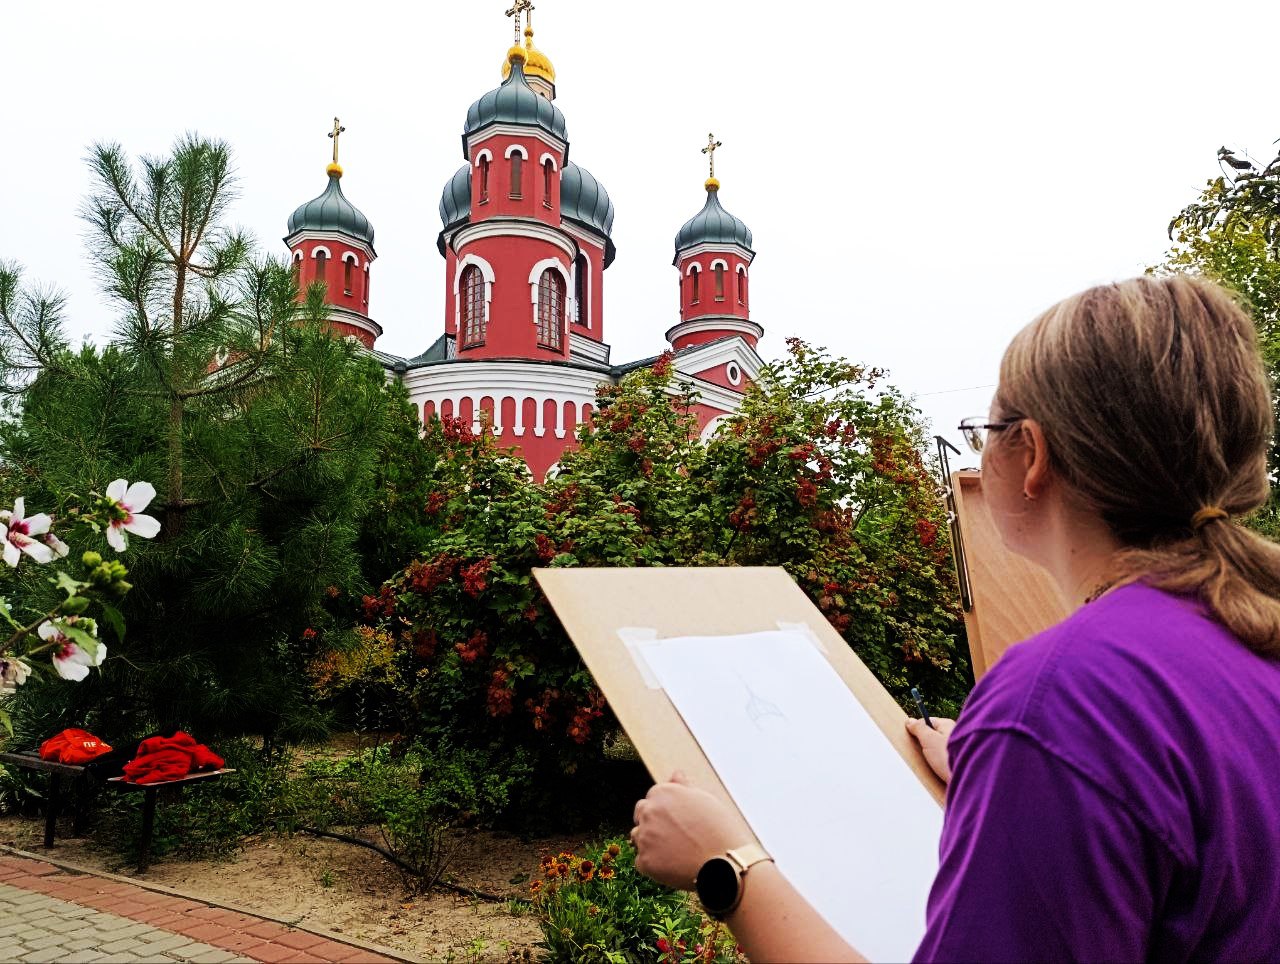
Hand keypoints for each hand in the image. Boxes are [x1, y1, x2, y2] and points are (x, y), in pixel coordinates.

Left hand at [631, 771, 754, 889]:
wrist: (725, 864)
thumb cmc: (719, 830)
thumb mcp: (705, 800)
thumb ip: (684, 787)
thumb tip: (675, 774)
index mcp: (662, 792)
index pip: (653, 796)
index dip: (666, 809)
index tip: (677, 820)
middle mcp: (649, 811)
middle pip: (640, 814)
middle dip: (652, 821)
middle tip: (674, 835)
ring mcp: (644, 836)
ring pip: (638, 836)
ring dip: (650, 842)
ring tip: (675, 851)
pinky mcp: (644, 861)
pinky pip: (642, 861)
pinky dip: (654, 864)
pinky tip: (673, 865)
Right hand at [905, 716, 955, 783]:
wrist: (970, 777)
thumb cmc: (948, 756)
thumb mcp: (928, 739)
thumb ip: (919, 728)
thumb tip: (910, 721)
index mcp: (948, 725)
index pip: (928, 721)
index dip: (918, 729)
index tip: (912, 737)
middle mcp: (954, 734)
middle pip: (933, 736)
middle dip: (925, 744)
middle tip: (921, 753)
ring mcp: (958, 748)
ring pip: (939, 749)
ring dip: (933, 757)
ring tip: (932, 764)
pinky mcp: (960, 761)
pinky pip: (945, 760)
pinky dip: (941, 765)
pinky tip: (939, 770)